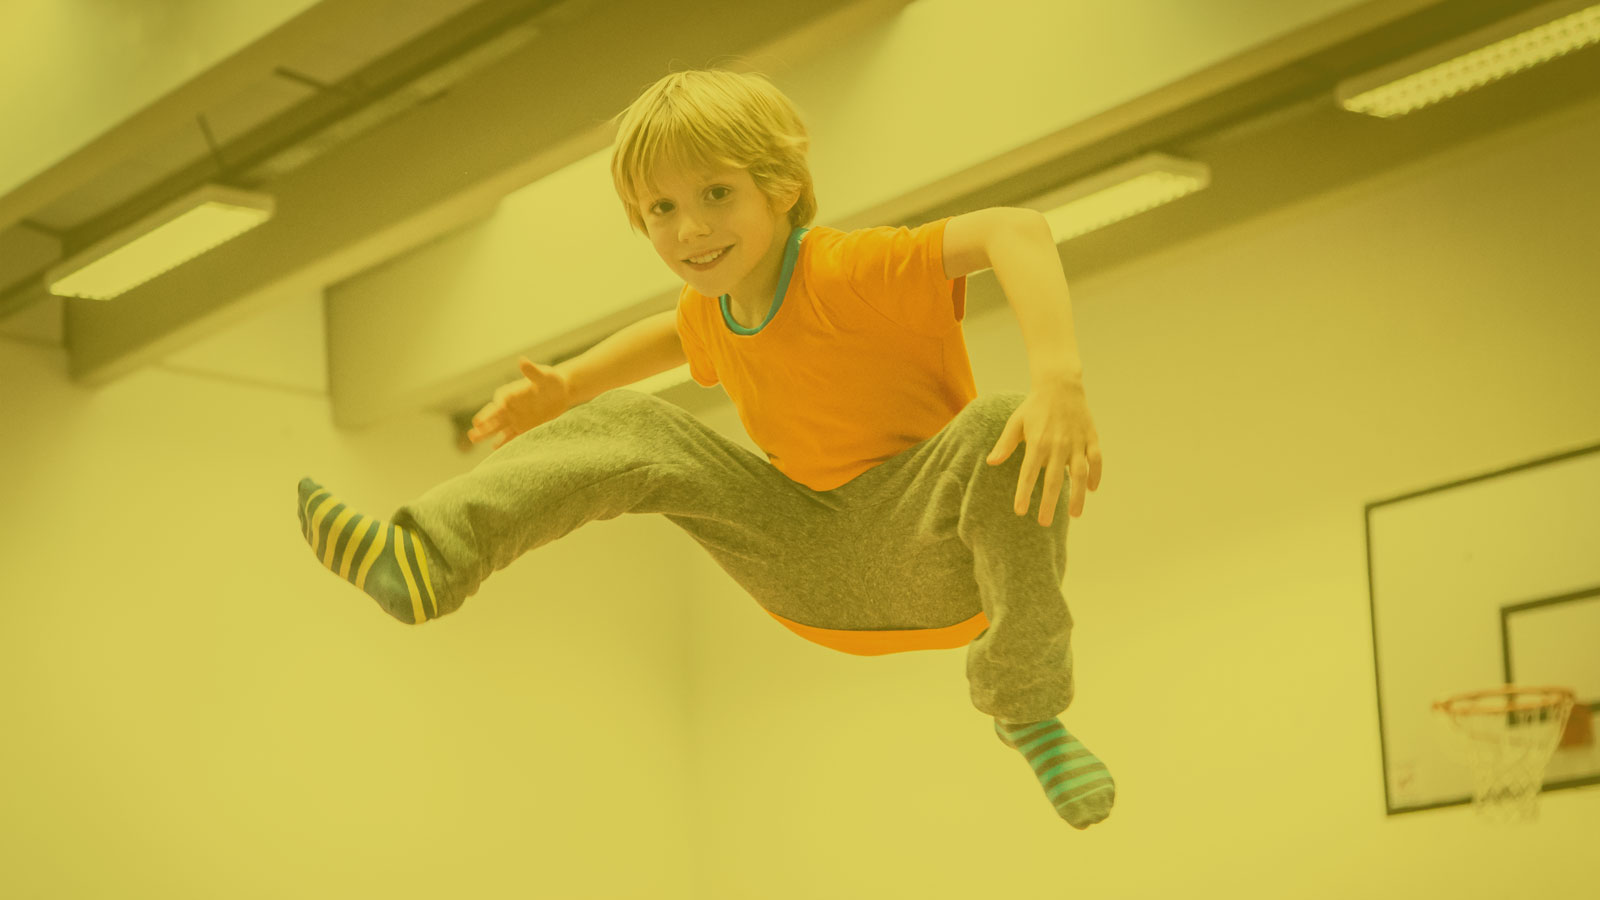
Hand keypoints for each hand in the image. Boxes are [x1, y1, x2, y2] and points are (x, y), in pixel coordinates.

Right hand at [466, 358, 572, 448]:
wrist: (562, 392)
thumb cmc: (552, 381)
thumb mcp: (544, 376)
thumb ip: (532, 371)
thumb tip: (522, 361)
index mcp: (511, 393)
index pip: (499, 402)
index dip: (492, 411)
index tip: (484, 419)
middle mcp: (510, 406)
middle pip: (493, 416)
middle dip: (483, 424)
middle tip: (472, 432)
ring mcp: (515, 418)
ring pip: (498, 427)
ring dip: (486, 433)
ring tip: (473, 439)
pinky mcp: (523, 427)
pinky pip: (511, 436)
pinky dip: (504, 441)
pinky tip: (495, 448)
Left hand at [984, 379, 1102, 525]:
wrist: (1060, 385)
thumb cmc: (1034, 406)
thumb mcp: (1016, 422)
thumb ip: (1005, 444)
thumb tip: (991, 462)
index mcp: (1037, 442)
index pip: (1029, 474)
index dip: (1024, 493)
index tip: (1020, 511)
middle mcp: (1058, 445)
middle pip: (1054, 480)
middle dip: (1049, 503)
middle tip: (1044, 523)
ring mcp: (1077, 442)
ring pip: (1080, 474)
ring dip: (1078, 496)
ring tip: (1075, 515)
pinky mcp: (1091, 437)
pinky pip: (1096, 460)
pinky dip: (1096, 475)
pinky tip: (1091, 490)